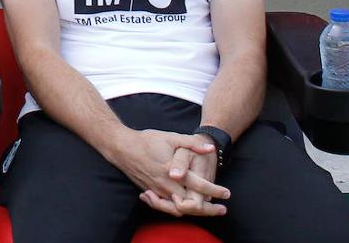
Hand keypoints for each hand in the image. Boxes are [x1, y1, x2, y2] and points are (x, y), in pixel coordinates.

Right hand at [108, 129, 226, 215]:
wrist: (121, 147)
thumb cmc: (146, 141)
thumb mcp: (171, 137)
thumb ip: (191, 144)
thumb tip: (210, 148)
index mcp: (171, 171)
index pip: (198, 186)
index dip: (214, 190)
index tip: (227, 193)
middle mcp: (164, 185)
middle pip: (190, 205)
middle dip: (208, 209)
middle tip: (222, 209)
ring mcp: (156, 191)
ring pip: (178, 209)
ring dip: (194, 211)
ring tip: (207, 209)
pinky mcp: (150, 192)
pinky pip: (166, 207)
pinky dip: (178, 209)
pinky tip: (186, 205)